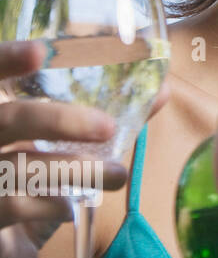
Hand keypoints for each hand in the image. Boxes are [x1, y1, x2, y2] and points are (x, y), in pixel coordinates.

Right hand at [0, 40, 167, 257]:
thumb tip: (162, 91)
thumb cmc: (31, 190)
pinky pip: (12, 205)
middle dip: (59, 120)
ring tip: (117, 175)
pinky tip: (71, 207)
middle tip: (108, 129)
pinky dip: (51, 204)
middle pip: (5, 119)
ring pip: (17, 166)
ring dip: (75, 169)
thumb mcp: (64, 151)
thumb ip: (103, 121)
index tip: (40, 50)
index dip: (5, 59)